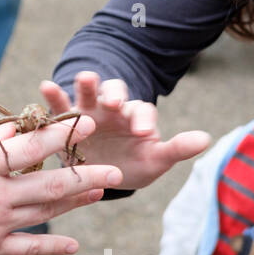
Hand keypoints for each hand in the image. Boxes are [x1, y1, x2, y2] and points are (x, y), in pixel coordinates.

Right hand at [0, 91, 122, 254]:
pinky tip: (74, 245)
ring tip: (101, 191)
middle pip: (50, 182)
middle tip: (115, 168)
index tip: (87, 124)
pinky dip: (52, 246)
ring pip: (47, 210)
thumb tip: (13, 133)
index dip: (62, 135)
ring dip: (77, 201)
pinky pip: (29, 247)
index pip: (31, 147)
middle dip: (87, 173)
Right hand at [39, 73, 211, 190]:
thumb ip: (177, 148)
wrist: (101, 176)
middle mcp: (113, 109)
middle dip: (116, 94)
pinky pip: (60, 105)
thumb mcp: (155, 160)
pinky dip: (54, 94)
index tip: (144, 133)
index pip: (142, 112)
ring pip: (89, 93)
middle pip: (115, 91)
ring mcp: (89, 112)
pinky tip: (46, 85)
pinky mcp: (66, 120)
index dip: (143, 119)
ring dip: (87, 85)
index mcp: (136, 117)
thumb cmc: (132, 165)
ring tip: (85, 78)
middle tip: (115, 103)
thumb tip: (208, 138)